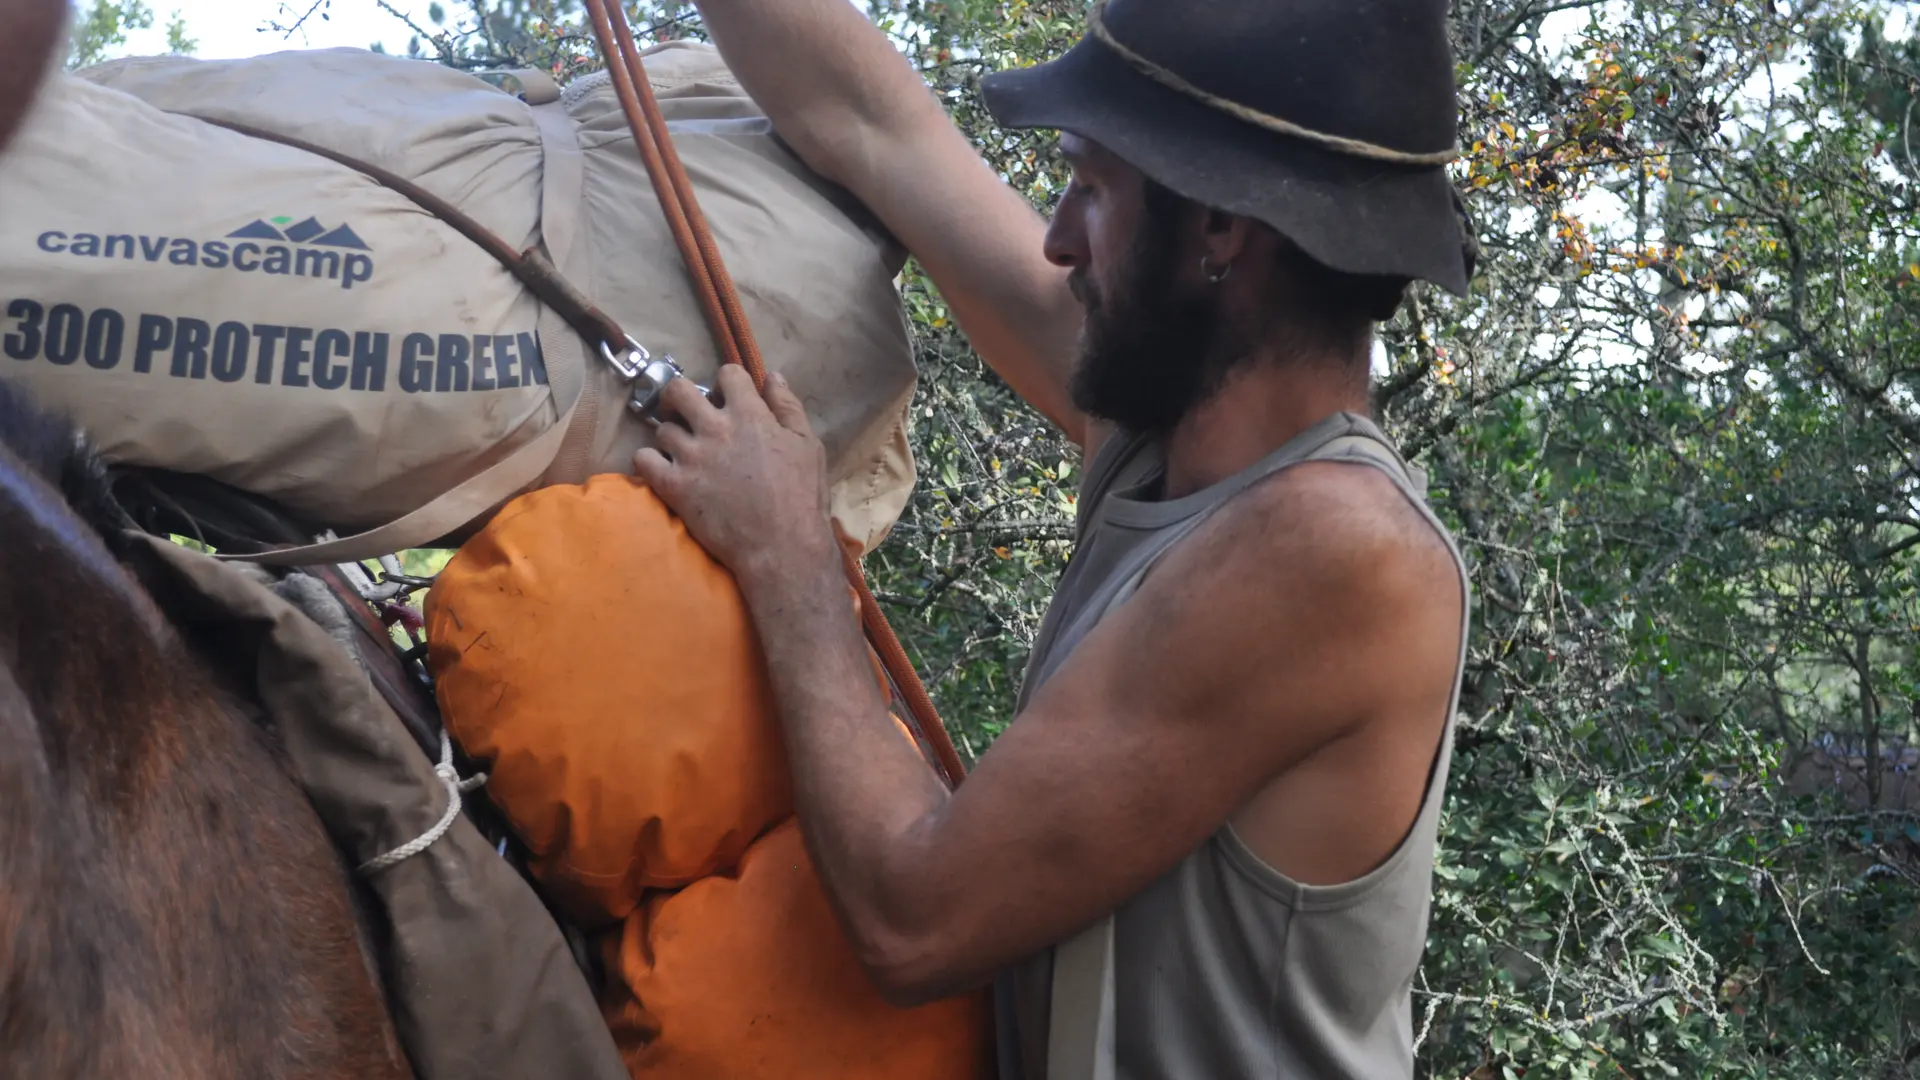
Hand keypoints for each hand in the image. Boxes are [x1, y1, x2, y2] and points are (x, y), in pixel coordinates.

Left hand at [633, 366, 838, 586]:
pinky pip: (643, 460)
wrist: (782, 547)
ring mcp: (691, 457)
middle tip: (684, 412)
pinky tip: (663, 469)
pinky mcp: (674, 486)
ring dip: (670, 436)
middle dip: (679, 396)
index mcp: (749, 415)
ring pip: (661, 428)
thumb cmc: (802, 497)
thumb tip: (773, 377)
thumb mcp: (808, 445)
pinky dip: (649, 461)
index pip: (727, 374)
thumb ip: (788, 407)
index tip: (727, 398)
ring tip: (682, 451)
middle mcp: (715, 428)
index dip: (727, 382)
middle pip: (678, 390)